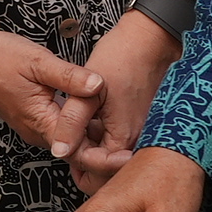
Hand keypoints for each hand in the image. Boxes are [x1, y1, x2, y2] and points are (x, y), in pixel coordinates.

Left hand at [66, 5, 179, 193]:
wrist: (151, 38)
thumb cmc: (124, 57)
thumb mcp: (89, 90)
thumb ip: (72, 122)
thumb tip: (59, 150)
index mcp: (125, 138)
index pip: (97, 172)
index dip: (76, 163)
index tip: (66, 148)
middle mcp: (139, 142)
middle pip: (108, 171)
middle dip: (87, 162)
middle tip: (71, 142)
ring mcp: (145, 134)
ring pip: (115, 158)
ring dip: (97, 149)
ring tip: (82, 128)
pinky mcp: (146, 125)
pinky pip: (124, 143)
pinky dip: (108, 138)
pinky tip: (97, 120)